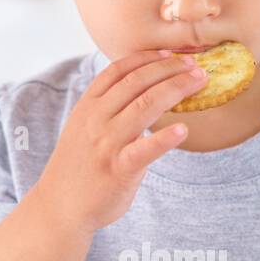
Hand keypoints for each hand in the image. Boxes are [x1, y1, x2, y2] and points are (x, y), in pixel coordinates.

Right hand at [37, 49, 208, 232]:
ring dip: (175, 89)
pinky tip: (184, 130)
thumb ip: (105, 109)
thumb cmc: (77, 168)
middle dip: (169, 69)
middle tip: (195, 65)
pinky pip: (144, 150)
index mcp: (88, 107)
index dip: (146, 58)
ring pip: (145, 106)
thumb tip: (136, 90)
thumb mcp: (83, 129)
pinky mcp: (118, 169)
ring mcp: (107, 143)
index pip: (118, 71)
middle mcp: (96, 120)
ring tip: (199, 82)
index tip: (170, 54)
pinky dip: (165, 139)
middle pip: (136, 83)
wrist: (60, 206)